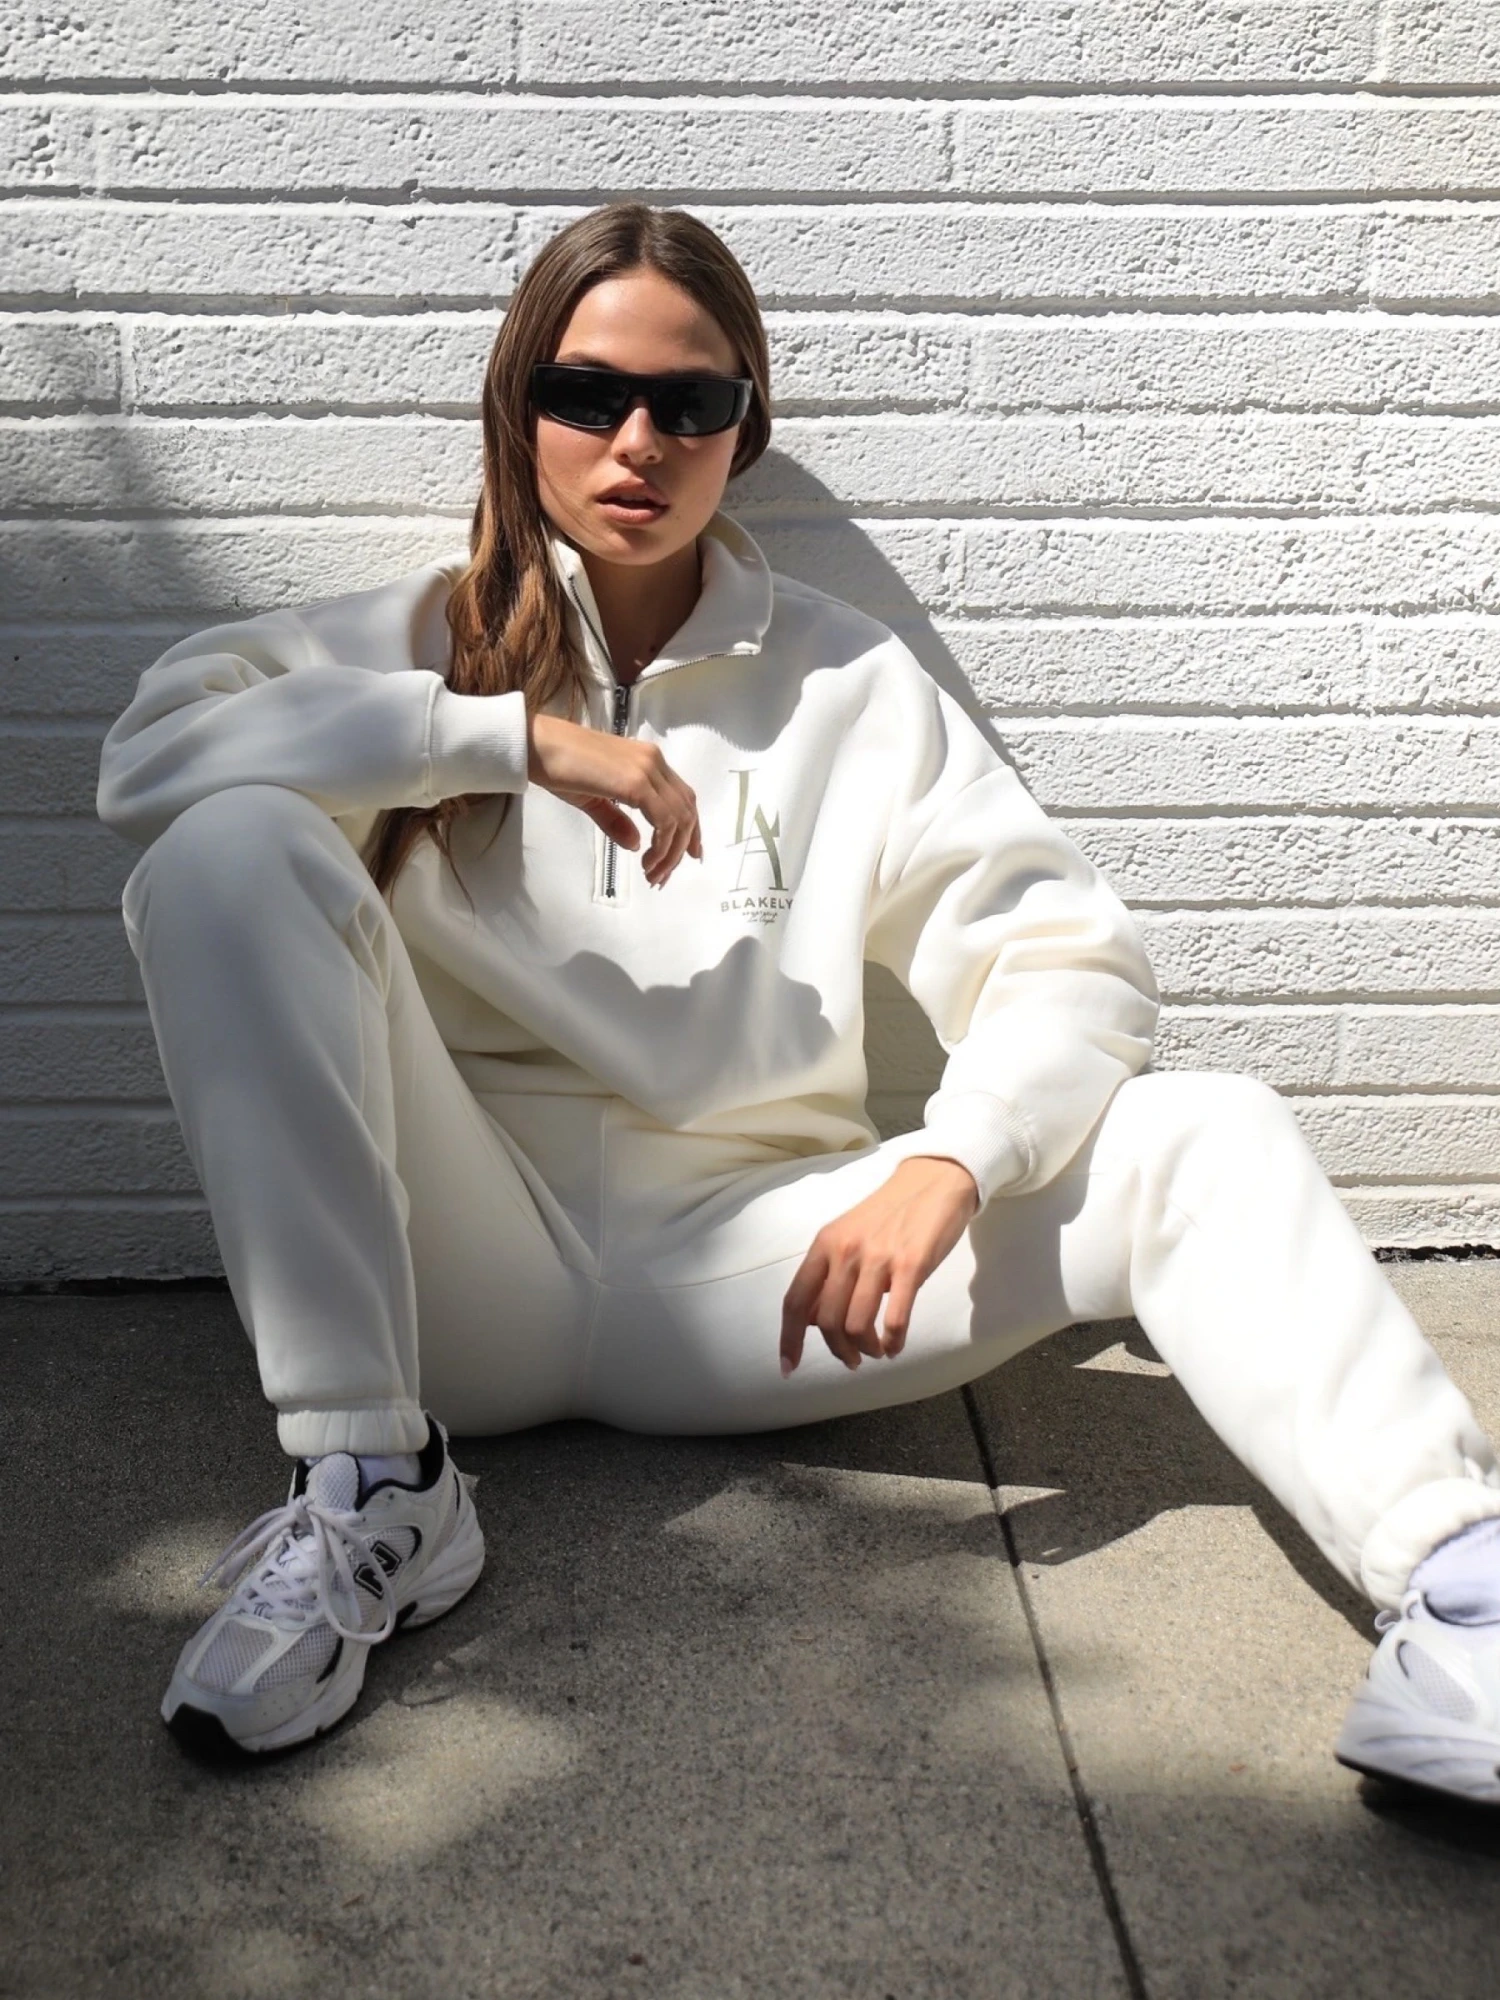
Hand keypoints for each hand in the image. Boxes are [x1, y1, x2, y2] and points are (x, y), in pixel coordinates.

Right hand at [527, 712, 701, 887]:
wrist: (537, 746)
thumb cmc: (559, 767)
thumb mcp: (595, 799)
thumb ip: (617, 821)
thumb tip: (637, 844)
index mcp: (648, 760)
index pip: (683, 797)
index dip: (691, 829)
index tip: (687, 855)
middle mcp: (653, 761)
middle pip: (686, 810)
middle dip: (679, 848)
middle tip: (663, 875)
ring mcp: (647, 769)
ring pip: (679, 818)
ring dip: (670, 852)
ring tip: (653, 874)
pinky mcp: (635, 782)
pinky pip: (664, 820)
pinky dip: (662, 845)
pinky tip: (646, 860)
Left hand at [779, 1156, 980, 1375]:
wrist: (934, 1180)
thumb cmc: (889, 1215)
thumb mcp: (848, 1237)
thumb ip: (828, 1275)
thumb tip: (810, 1320)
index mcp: (825, 1244)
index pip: (796, 1300)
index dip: (789, 1339)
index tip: (789, 1367)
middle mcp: (846, 1251)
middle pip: (827, 1321)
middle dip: (839, 1351)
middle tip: (852, 1360)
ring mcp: (878, 1258)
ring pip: (857, 1325)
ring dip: (866, 1349)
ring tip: (877, 1351)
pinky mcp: (911, 1265)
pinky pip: (895, 1319)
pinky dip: (892, 1342)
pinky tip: (895, 1345)